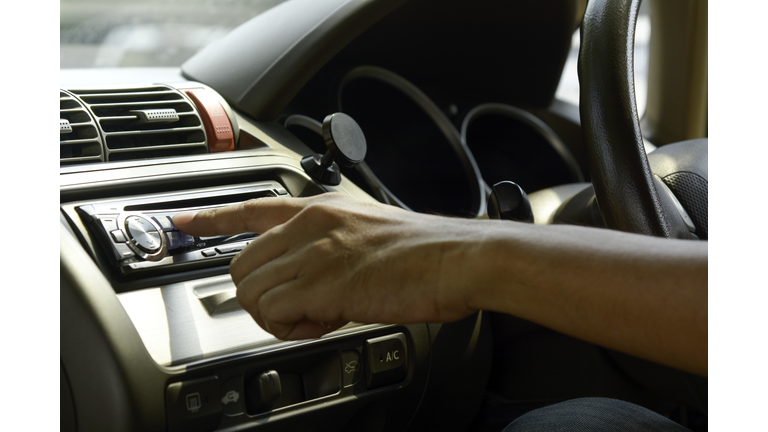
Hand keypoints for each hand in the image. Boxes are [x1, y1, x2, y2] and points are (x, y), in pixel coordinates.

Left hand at [173, 193, 477, 339]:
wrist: (457, 258)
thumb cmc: (424, 251)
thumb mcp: (367, 232)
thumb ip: (328, 248)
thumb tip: (308, 282)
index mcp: (320, 209)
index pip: (250, 207)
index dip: (210, 217)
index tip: (185, 221)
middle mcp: (309, 225)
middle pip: (241, 264)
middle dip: (262, 294)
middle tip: (300, 307)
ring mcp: (314, 252)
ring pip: (251, 291)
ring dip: (278, 315)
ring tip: (319, 315)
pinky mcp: (322, 283)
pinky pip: (274, 312)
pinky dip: (291, 327)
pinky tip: (325, 321)